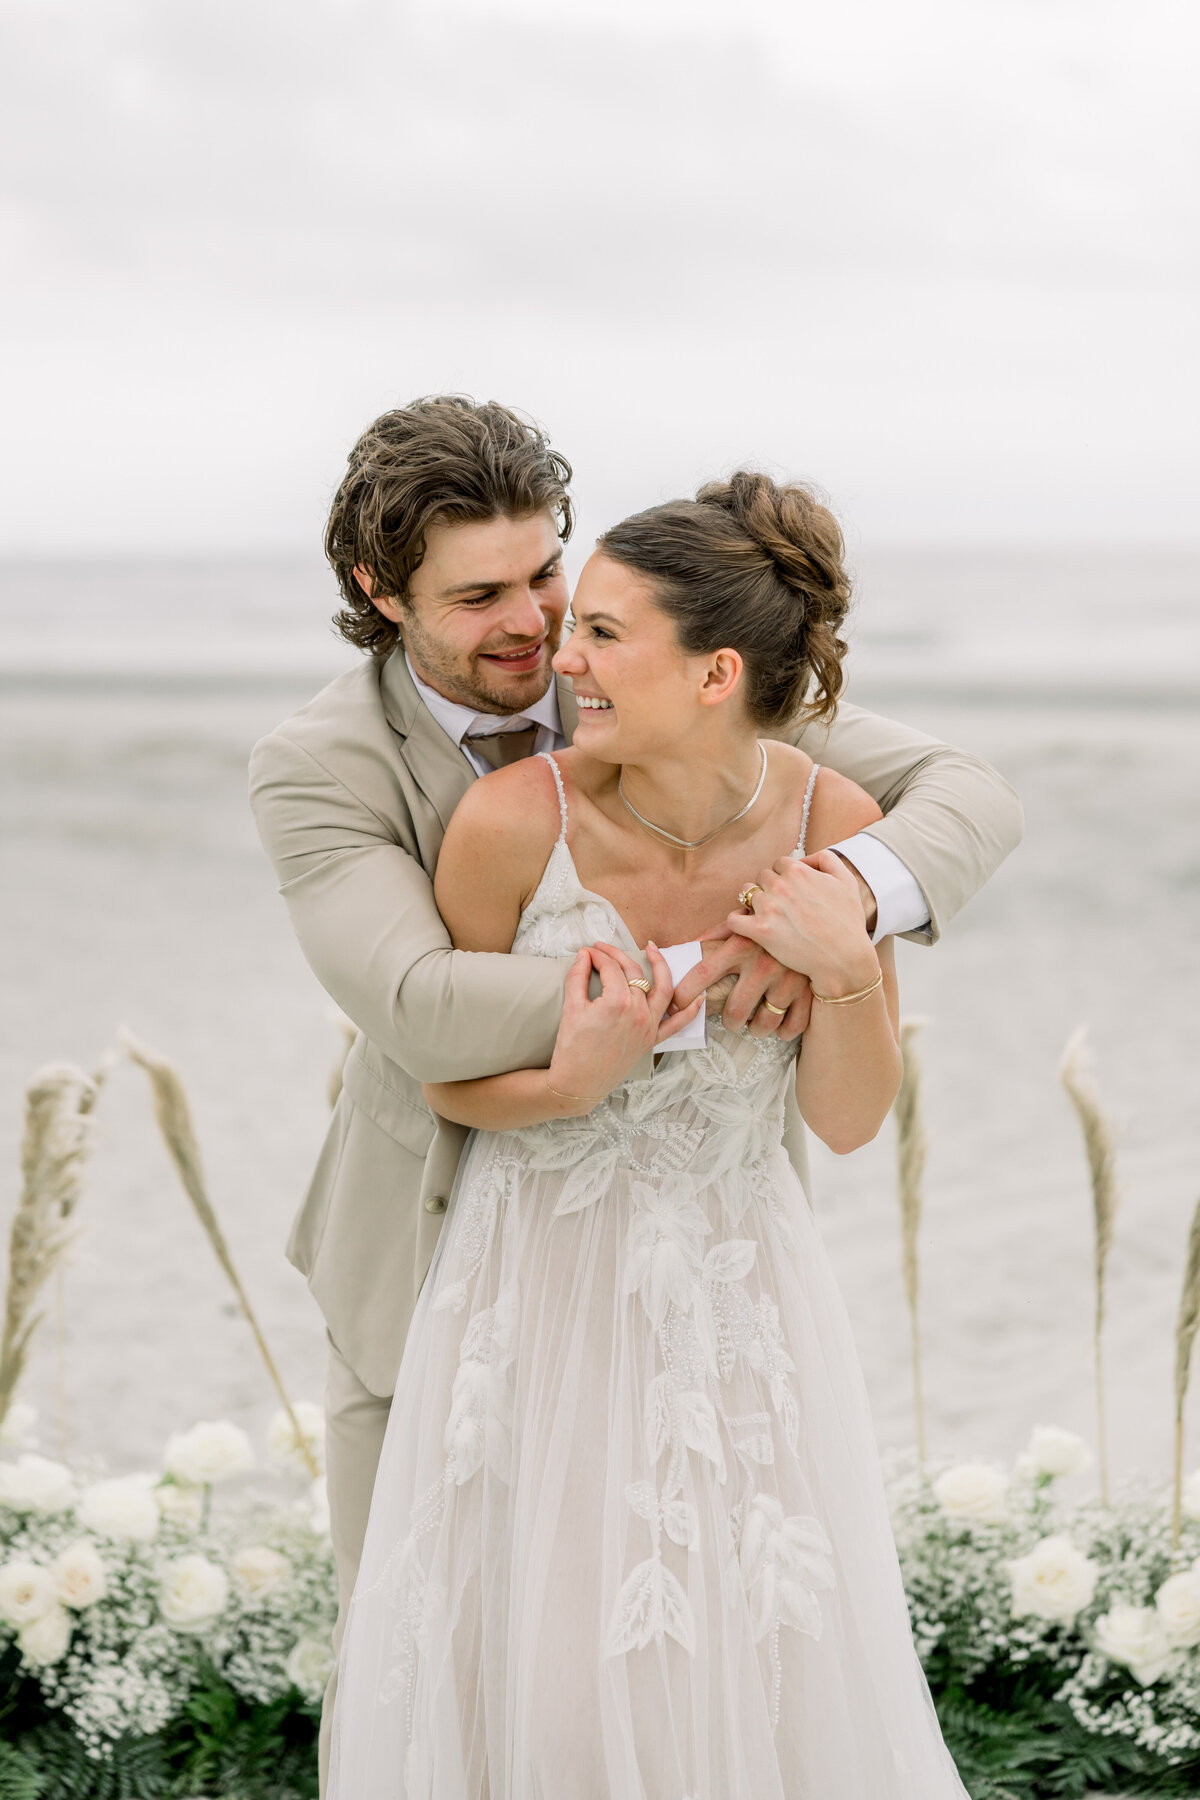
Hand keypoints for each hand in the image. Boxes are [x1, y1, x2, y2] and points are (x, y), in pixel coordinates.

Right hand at [547, 942, 703, 1106]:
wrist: (577, 1084)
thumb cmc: (571, 1049)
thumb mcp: (571, 1008)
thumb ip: (577, 976)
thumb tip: (584, 954)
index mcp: (617, 1002)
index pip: (610, 968)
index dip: (596, 956)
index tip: (586, 952)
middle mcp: (639, 1012)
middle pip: (633, 973)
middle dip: (616, 956)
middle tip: (601, 949)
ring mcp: (649, 1026)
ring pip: (663, 989)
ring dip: (661, 966)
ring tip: (654, 949)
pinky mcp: (652, 1040)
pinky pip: (677, 1024)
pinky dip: (690, 1010)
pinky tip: (698, 996)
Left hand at [671, 928, 812, 1039]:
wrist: (820, 919)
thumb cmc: (774, 921)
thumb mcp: (745, 920)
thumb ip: (716, 933)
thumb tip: (687, 948)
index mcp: (740, 945)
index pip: (702, 974)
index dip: (684, 994)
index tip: (676, 1005)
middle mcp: (762, 964)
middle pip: (735, 1011)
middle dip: (729, 1021)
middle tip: (731, 1019)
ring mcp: (787, 980)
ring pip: (762, 1025)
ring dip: (754, 1029)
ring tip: (754, 1023)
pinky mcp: (808, 992)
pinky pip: (790, 1027)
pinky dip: (782, 1031)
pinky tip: (778, 1025)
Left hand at [726, 850, 879, 997]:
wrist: (844, 958)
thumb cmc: (848, 921)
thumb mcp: (846, 881)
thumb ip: (826, 859)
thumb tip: (803, 859)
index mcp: (798, 871)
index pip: (779, 863)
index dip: (785, 877)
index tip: (793, 892)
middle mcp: (780, 886)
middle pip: (762, 877)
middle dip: (770, 888)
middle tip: (783, 906)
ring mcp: (768, 908)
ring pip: (747, 895)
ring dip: (756, 903)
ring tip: (770, 917)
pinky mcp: (760, 931)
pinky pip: (734, 919)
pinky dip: (737, 921)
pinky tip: (748, 925)